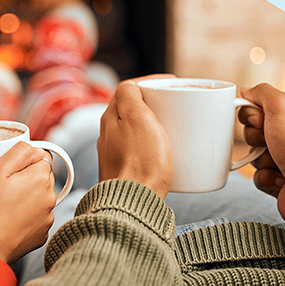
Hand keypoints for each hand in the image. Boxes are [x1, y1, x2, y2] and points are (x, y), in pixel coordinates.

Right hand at [0, 142, 55, 263]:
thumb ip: (20, 151)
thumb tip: (36, 149)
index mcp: (41, 179)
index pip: (41, 156)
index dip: (22, 161)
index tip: (5, 171)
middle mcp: (50, 199)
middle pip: (40, 176)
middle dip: (24, 178)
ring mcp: (47, 220)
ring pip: (37, 196)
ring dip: (24, 197)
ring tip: (0, 206)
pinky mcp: (40, 236)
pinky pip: (34, 216)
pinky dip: (23, 215)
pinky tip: (5, 220)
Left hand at [98, 77, 173, 198]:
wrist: (134, 203)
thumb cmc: (139, 161)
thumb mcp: (136, 117)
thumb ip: (129, 94)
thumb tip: (129, 85)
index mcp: (110, 118)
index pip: (129, 89)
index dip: (151, 82)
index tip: (172, 83)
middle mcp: (108, 134)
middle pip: (133, 109)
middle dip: (154, 102)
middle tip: (176, 104)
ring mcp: (115, 153)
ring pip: (136, 129)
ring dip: (155, 124)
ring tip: (176, 127)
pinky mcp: (125, 171)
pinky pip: (140, 150)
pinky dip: (154, 144)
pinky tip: (167, 153)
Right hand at [239, 83, 284, 222]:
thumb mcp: (281, 106)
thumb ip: (263, 92)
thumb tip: (247, 90)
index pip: (259, 108)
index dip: (252, 115)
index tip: (259, 120)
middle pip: (253, 131)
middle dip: (255, 138)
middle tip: (268, 141)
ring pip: (254, 154)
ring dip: (260, 159)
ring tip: (277, 162)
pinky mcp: (280, 177)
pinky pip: (258, 175)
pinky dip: (265, 177)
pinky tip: (279, 176)